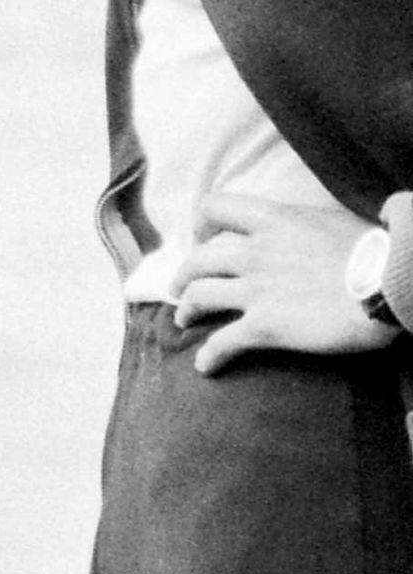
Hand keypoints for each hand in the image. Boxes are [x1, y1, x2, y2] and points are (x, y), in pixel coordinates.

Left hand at [173, 192, 397, 370]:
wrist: (391, 284)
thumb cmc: (377, 252)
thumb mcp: (333, 221)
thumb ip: (306, 226)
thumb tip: (308, 229)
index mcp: (274, 221)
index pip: (217, 206)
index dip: (203, 222)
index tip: (204, 236)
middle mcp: (256, 253)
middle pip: (199, 260)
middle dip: (184, 274)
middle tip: (182, 286)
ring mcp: (256, 290)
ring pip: (199, 296)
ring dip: (186, 309)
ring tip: (184, 318)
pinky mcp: (265, 326)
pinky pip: (222, 342)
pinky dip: (209, 356)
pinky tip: (205, 366)